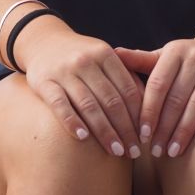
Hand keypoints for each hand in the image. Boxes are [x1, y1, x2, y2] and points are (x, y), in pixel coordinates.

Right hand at [18, 18, 144, 159]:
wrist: (44, 42)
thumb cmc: (82, 57)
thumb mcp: (104, 58)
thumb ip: (124, 78)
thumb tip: (150, 109)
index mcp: (105, 54)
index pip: (127, 89)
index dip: (139, 115)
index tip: (146, 137)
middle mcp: (85, 61)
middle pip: (111, 100)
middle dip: (125, 129)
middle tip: (134, 151)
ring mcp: (64, 71)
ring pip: (88, 105)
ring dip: (104, 132)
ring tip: (115, 152)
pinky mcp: (44, 82)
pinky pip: (60, 105)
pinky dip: (72, 122)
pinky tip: (83, 138)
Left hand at [117, 28, 194, 159]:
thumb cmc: (187, 59)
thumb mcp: (164, 57)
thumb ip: (140, 60)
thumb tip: (113, 53)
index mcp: (174, 51)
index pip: (157, 84)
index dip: (148, 110)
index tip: (140, 134)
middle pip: (176, 97)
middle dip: (164, 127)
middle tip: (155, 150)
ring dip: (184, 130)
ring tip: (173, 151)